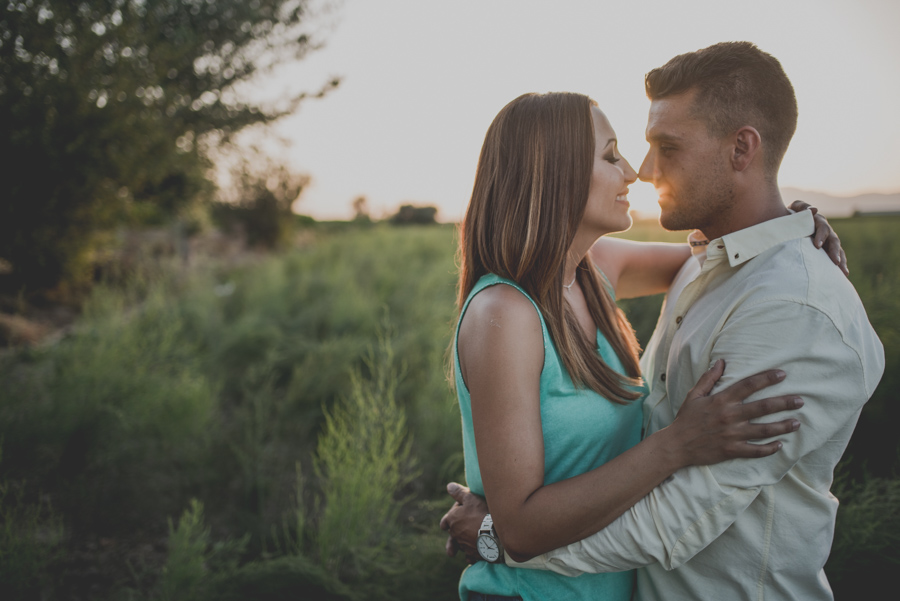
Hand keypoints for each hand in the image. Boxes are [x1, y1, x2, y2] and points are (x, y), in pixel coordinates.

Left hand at [439, 482, 488, 563]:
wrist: (494, 533)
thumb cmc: (482, 512)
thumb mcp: (471, 498)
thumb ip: (459, 493)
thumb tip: (449, 486)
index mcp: (452, 520)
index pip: (444, 522)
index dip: (447, 520)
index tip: (449, 521)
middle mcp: (455, 534)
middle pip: (452, 534)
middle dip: (456, 532)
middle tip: (460, 530)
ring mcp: (464, 545)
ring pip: (461, 544)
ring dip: (463, 543)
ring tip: (465, 544)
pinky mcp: (473, 554)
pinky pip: (470, 555)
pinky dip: (471, 554)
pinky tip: (474, 553)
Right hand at [668, 359, 803, 466]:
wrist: (676, 445)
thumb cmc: (686, 419)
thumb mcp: (694, 395)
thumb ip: (709, 378)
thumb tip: (721, 362)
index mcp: (721, 401)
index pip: (748, 386)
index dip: (766, 379)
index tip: (782, 375)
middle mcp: (729, 417)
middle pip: (763, 407)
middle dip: (784, 403)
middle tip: (800, 400)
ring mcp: (732, 435)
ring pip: (764, 430)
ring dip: (783, 426)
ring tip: (797, 422)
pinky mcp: (732, 451)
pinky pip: (755, 451)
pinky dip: (769, 449)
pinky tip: (780, 445)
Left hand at [790, 200, 847, 275]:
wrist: (790, 222)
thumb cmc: (792, 215)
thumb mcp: (795, 208)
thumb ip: (802, 207)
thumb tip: (814, 210)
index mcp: (818, 222)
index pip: (822, 228)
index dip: (821, 236)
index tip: (817, 246)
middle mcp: (826, 231)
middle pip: (834, 241)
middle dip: (834, 252)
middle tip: (835, 262)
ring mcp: (828, 240)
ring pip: (837, 250)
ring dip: (841, 260)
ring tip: (843, 272)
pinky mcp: (827, 249)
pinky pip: (835, 257)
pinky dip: (839, 265)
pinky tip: (842, 276)